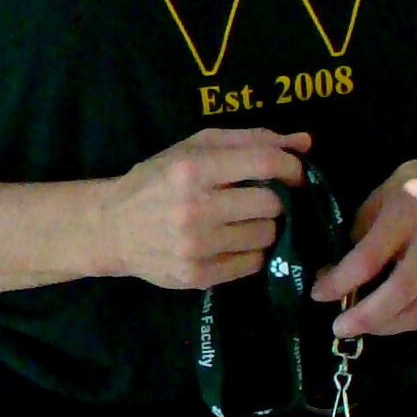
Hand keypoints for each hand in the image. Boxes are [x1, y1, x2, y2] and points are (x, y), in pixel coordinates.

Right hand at [97, 127, 310, 290]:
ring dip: (262, 226)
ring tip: (239, 221)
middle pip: (271, 204)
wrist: (111, 228)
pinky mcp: (198, 275)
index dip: (292, 168)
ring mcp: (196, 247)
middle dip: (273, 199)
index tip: (295, 174)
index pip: (265, 164)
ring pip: (266, 236)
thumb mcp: (194, 148)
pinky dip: (248, 251)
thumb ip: (250, 140)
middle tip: (256, 199)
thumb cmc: (156, 180)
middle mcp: (195, 208)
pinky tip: (229, 242)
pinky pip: (252, 263)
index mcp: (193, 168)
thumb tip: (304, 142)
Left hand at [316, 146, 416, 337]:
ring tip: (356, 327)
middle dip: (363, 316)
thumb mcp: (386, 190)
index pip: (369, 257)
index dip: (340, 281)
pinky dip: (401, 321)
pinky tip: (381, 320)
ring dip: (382, 326)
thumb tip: (335, 266)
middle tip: (338, 327)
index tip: (318, 293)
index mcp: (406, 215)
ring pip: (416, 310)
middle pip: (397, 292)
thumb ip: (362, 226)